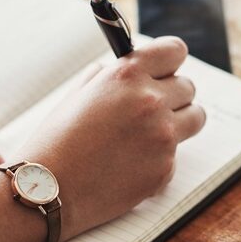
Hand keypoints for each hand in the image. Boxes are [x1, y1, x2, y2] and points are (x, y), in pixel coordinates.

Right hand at [19, 36, 204, 239]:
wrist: (45, 190)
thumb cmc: (55, 142)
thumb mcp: (77, 95)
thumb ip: (108, 78)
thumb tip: (130, 72)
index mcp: (127, 75)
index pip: (175, 51)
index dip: (170, 61)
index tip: (166, 69)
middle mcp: (150, 102)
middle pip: (188, 87)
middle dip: (172, 95)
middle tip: (152, 108)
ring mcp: (162, 137)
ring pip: (194, 119)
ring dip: (178, 123)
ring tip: (150, 134)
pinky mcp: (165, 170)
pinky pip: (174, 156)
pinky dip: (158, 159)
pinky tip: (129, 166)